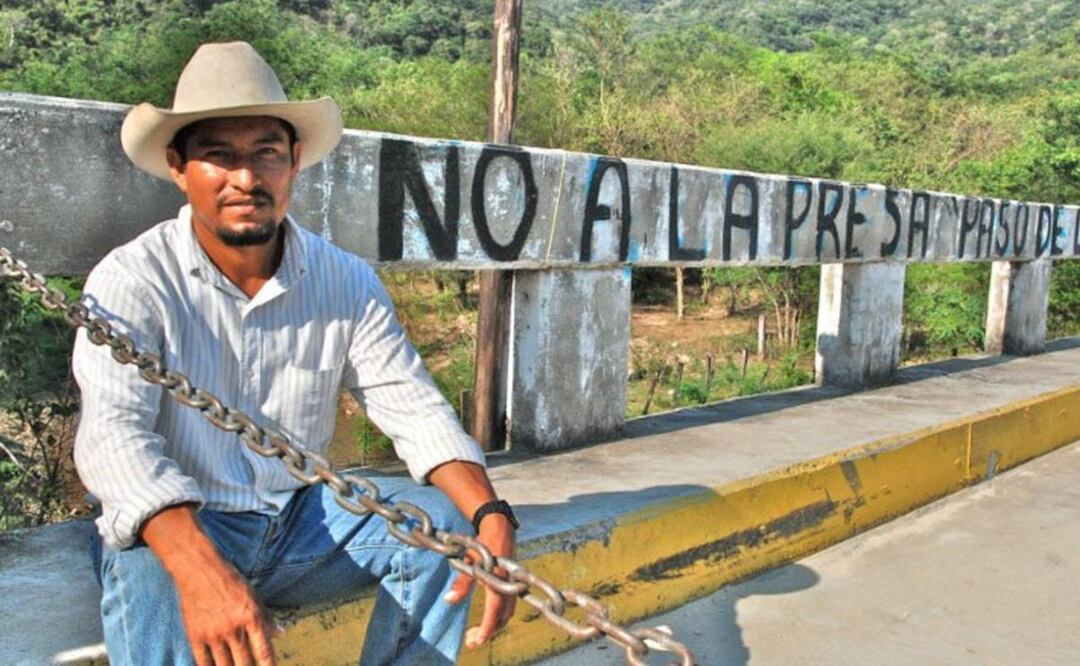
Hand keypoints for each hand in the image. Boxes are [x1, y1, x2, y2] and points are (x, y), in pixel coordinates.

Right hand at [173, 555, 279, 665]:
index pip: (264, 651)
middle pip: (244, 663)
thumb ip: (266, 617)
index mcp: (251, 617)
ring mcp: (214, 634)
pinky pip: (203, 662)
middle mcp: (233, 629)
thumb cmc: (230, 581)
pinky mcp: (196, 636)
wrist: (199, 571)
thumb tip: (280, 634)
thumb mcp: (253, 596)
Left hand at [443, 513, 516, 647]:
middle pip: (504, 616)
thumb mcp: (469, 560)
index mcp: (498, 579)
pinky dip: (500, 615)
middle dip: (490, 630)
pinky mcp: (513, 582)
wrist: (498, 525)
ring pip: (508, 612)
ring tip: (480, 631)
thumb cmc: (482, 543)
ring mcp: (513, 584)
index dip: (487, 627)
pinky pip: (509, 604)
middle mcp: (508, 584)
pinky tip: (490, 616)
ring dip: (496, 624)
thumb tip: (449, 600)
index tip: (478, 640)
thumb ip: (462, 582)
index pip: (494, 610)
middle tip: (474, 639)